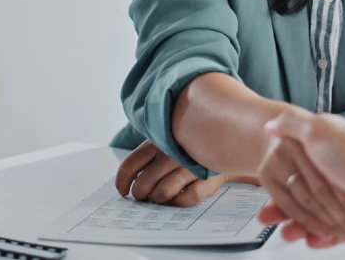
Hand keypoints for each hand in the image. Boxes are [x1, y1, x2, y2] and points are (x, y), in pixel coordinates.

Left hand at [115, 140, 231, 205]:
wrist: (221, 144)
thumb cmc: (184, 147)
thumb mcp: (164, 142)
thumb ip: (146, 157)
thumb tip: (127, 181)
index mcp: (158, 142)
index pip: (131, 164)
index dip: (122, 181)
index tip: (123, 191)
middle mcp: (172, 153)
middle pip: (144, 182)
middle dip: (140, 194)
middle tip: (142, 195)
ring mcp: (189, 166)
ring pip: (163, 193)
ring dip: (157, 199)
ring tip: (159, 197)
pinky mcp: (206, 179)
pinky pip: (186, 199)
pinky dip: (178, 202)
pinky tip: (178, 197)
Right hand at [257, 124, 344, 244]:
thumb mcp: (316, 129)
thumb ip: (291, 124)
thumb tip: (272, 123)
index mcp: (327, 151)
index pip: (297, 167)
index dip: (281, 179)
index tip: (266, 189)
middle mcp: (337, 173)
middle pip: (303, 194)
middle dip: (285, 208)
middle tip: (269, 216)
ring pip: (316, 216)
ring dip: (300, 226)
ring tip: (287, 233)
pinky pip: (333, 233)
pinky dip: (319, 238)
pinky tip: (308, 240)